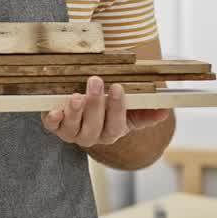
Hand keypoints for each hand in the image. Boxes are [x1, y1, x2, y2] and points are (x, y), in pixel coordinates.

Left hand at [41, 76, 169, 148]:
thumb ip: (147, 112)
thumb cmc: (111, 108)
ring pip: (73, 128)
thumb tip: (165, 110)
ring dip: (75, 112)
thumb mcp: (131, 110)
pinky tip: (54, 110)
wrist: (86, 111)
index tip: (117, 87)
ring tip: (77, 96)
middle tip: (96, 80)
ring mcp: (71, 132)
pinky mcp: (55, 125)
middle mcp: (91, 136)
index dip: (117, 108)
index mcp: (112, 132)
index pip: (117, 124)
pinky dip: (52, 119)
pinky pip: (52, 126)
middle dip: (96, 104)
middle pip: (94, 126)